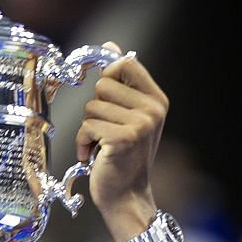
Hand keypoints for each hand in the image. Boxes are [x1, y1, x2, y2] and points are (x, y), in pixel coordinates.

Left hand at [75, 45, 165, 240]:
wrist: (126, 195)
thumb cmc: (123, 156)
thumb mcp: (127, 115)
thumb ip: (121, 82)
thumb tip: (110, 46)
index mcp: (157, 100)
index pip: (126, 63)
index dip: (108, 74)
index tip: (107, 96)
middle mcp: (153, 110)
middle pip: (103, 84)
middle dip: (95, 108)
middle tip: (105, 130)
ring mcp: (141, 124)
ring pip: (92, 106)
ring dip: (89, 127)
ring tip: (101, 144)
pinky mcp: (124, 138)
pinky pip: (88, 125)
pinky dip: (84, 141)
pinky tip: (94, 155)